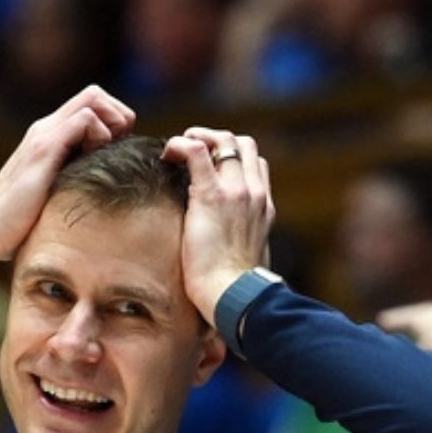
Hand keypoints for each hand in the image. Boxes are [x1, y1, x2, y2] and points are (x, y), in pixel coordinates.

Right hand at [0, 85, 134, 270]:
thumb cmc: (21, 223)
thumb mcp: (57, 195)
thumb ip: (75, 181)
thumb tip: (105, 190)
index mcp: (51, 137)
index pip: (92, 104)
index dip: (115, 119)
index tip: (120, 149)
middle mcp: (46, 128)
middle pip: (95, 93)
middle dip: (119, 115)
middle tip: (120, 147)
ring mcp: (44, 135)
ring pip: (93, 98)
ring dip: (112, 123)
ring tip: (106, 154)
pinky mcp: (44, 148)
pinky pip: (84, 119)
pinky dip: (100, 135)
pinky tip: (94, 160)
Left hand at [160, 128, 274, 323]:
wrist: (235, 296)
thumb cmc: (236, 287)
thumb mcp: (248, 256)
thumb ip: (242, 240)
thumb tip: (228, 245)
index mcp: (263, 207)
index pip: (255, 163)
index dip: (231, 157)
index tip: (208, 168)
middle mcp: (254, 193)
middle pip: (242, 143)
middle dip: (215, 139)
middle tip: (190, 154)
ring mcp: (236, 191)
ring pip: (224, 138)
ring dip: (198, 136)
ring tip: (177, 152)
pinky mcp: (211, 195)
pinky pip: (196, 149)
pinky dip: (180, 144)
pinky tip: (168, 155)